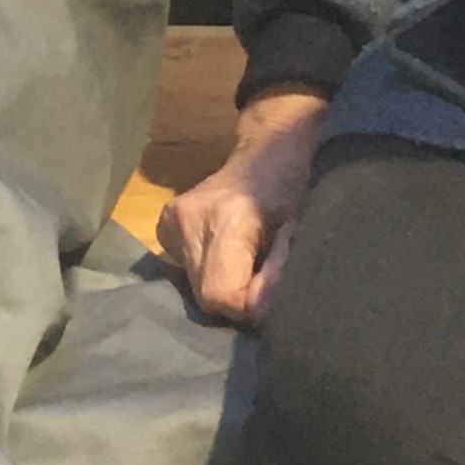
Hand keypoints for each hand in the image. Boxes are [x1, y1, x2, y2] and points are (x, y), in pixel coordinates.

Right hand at [159, 88, 326, 326]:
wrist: (269, 149)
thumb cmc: (294, 186)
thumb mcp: (301, 230)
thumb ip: (279, 274)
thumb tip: (258, 316)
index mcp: (226, 217)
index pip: (221, 294)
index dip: (249, 305)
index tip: (271, 291)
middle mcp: (188, 219)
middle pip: (206, 295)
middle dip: (238, 297)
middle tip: (264, 276)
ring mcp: (169, 221)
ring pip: (194, 288)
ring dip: (224, 286)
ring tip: (247, 262)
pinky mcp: (162, 225)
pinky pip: (185, 272)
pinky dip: (209, 272)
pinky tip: (226, 254)